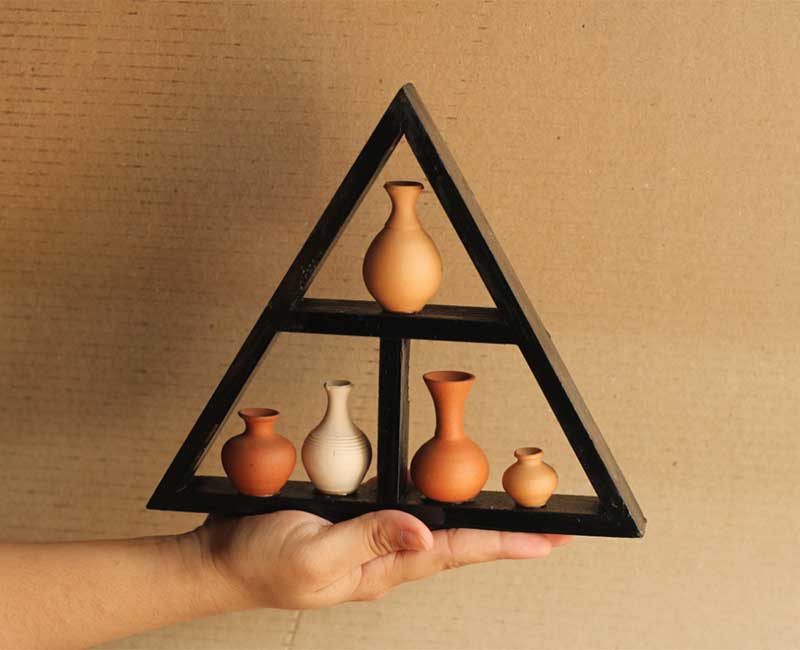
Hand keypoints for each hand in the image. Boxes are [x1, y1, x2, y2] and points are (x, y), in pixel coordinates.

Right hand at [194, 509, 569, 609]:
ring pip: (430, 527)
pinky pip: (398, 514)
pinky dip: (427, 503)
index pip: (455, 552)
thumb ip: (369, 540)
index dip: (505, 543)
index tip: (548, 540)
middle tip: (545, 524)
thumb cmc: (260, 563)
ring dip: (471, 520)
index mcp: (380, 570)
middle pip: (454, 542)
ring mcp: (367, 544)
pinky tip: (436, 497)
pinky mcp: (351, 527)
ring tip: (509, 514)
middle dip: (502, 534)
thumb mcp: (314, 554)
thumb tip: (424, 534)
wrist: (220, 560)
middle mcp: (382, 559)